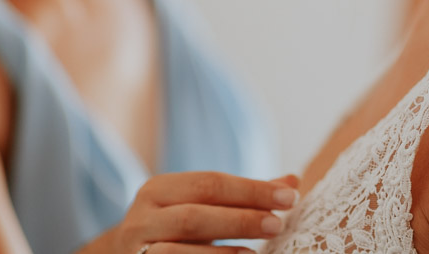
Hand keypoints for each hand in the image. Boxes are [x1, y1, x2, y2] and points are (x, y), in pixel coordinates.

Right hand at [84, 172, 299, 253]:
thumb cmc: (174, 228)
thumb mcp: (201, 206)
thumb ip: (244, 195)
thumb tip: (293, 182)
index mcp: (159, 188)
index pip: (210, 183)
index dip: (251, 190)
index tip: (290, 198)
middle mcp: (141, 215)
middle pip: (195, 215)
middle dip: (240, 219)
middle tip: (278, 224)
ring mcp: (136, 247)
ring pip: (178, 249)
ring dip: (221, 252)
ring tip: (256, 253)